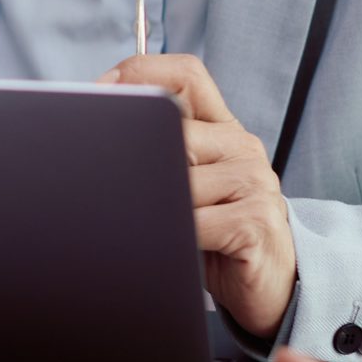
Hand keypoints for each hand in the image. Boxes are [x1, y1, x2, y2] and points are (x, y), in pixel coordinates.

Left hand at [100, 53, 295, 336]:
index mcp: (223, 129)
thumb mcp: (185, 184)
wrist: (266, 287)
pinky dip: (174, 235)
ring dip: (156, 209)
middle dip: (137, 162)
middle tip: (119, 189)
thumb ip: (156, 150)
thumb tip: (95, 120)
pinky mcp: (255, 220)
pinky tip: (175, 246)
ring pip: (177, 179)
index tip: (100, 97)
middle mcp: (242, 146)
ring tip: (158, 227)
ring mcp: (254, 181)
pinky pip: (195, 220)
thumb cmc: (214, 234)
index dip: (139, 77)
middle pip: (171, 129)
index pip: (186, 75)